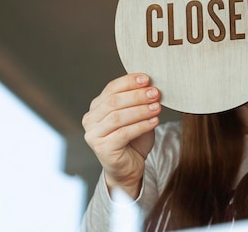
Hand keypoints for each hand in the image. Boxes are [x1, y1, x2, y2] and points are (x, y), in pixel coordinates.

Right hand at [82, 73, 160, 197]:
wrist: (129, 167)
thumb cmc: (133, 140)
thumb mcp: (136, 116)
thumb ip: (138, 102)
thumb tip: (150, 87)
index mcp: (96, 107)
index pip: (111, 89)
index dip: (129, 82)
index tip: (147, 79)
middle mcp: (90, 120)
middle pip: (113, 102)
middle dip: (137, 96)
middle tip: (155, 93)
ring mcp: (93, 135)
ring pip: (118, 117)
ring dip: (140, 110)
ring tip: (157, 107)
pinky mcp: (102, 148)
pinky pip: (123, 133)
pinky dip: (141, 125)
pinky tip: (154, 121)